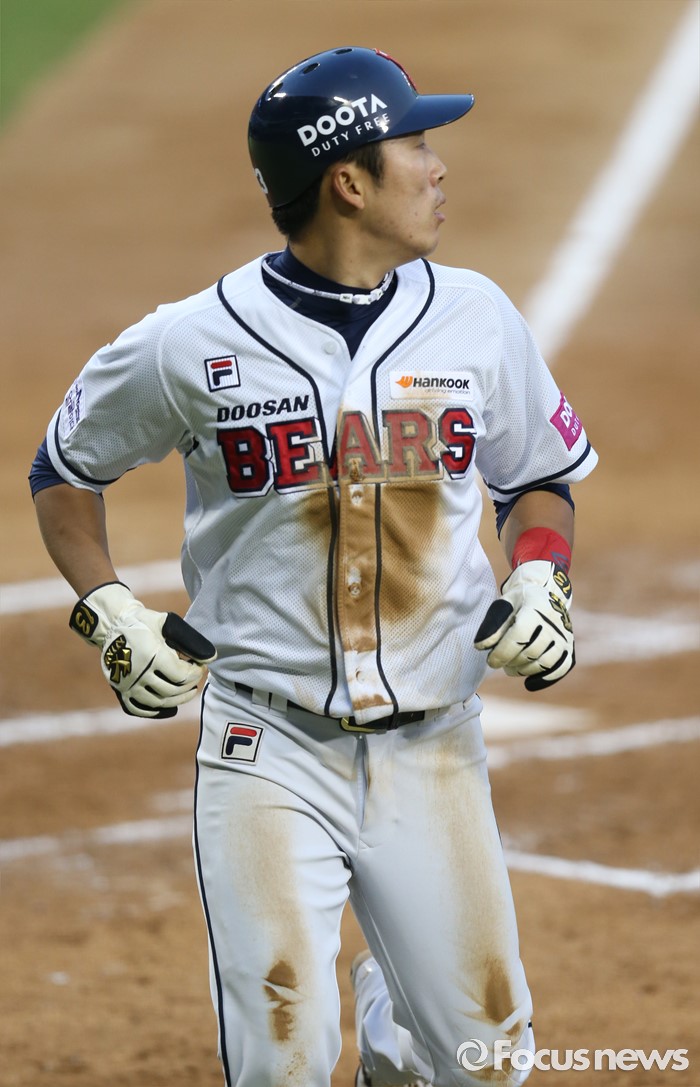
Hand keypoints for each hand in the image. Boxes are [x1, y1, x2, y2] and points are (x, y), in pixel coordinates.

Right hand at [69, 582, 216, 716]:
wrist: (112, 624)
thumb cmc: (143, 622)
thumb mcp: (167, 623)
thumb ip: (189, 640)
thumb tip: (210, 657)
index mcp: (152, 656)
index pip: (182, 675)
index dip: (196, 672)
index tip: (200, 665)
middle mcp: (139, 674)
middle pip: (173, 690)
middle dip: (190, 685)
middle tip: (195, 676)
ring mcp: (128, 685)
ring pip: (160, 702)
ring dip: (178, 698)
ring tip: (188, 690)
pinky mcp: (121, 691)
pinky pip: (141, 709)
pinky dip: (156, 709)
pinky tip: (168, 702)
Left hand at [474, 561, 573, 690]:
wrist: (545, 595)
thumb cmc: (519, 603)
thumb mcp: (503, 605)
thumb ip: (492, 625)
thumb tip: (481, 646)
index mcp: (535, 608)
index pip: (519, 636)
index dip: (503, 652)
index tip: (491, 661)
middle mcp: (553, 623)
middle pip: (530, 652)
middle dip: (510, 662)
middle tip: (499, 662)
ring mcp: (564, 636)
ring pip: (544, 663)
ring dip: (523, 670)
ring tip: (510, 667)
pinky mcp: (569, 647)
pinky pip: (560, 668)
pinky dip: (544, 679)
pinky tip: (529, 683)